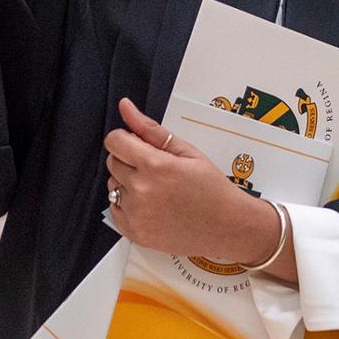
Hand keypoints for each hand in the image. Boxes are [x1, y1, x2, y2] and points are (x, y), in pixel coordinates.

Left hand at [105, 98, 288, 274]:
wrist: (226, 226)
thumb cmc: (211, 187)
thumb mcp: (187, 152)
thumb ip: (151, 129)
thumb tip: (125, 106)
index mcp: (154, 165)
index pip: (114, 141)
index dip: (126, 139)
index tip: (139, 145)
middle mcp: (140, 190)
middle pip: (112, 162)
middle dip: (128, 160)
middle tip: (156, 169)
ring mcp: (135, 214)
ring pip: (112, 186)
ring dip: (127, 183)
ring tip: (156, 189)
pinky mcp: (133, 232)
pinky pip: (114, 209)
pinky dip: (127, 205)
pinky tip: (151, 205)